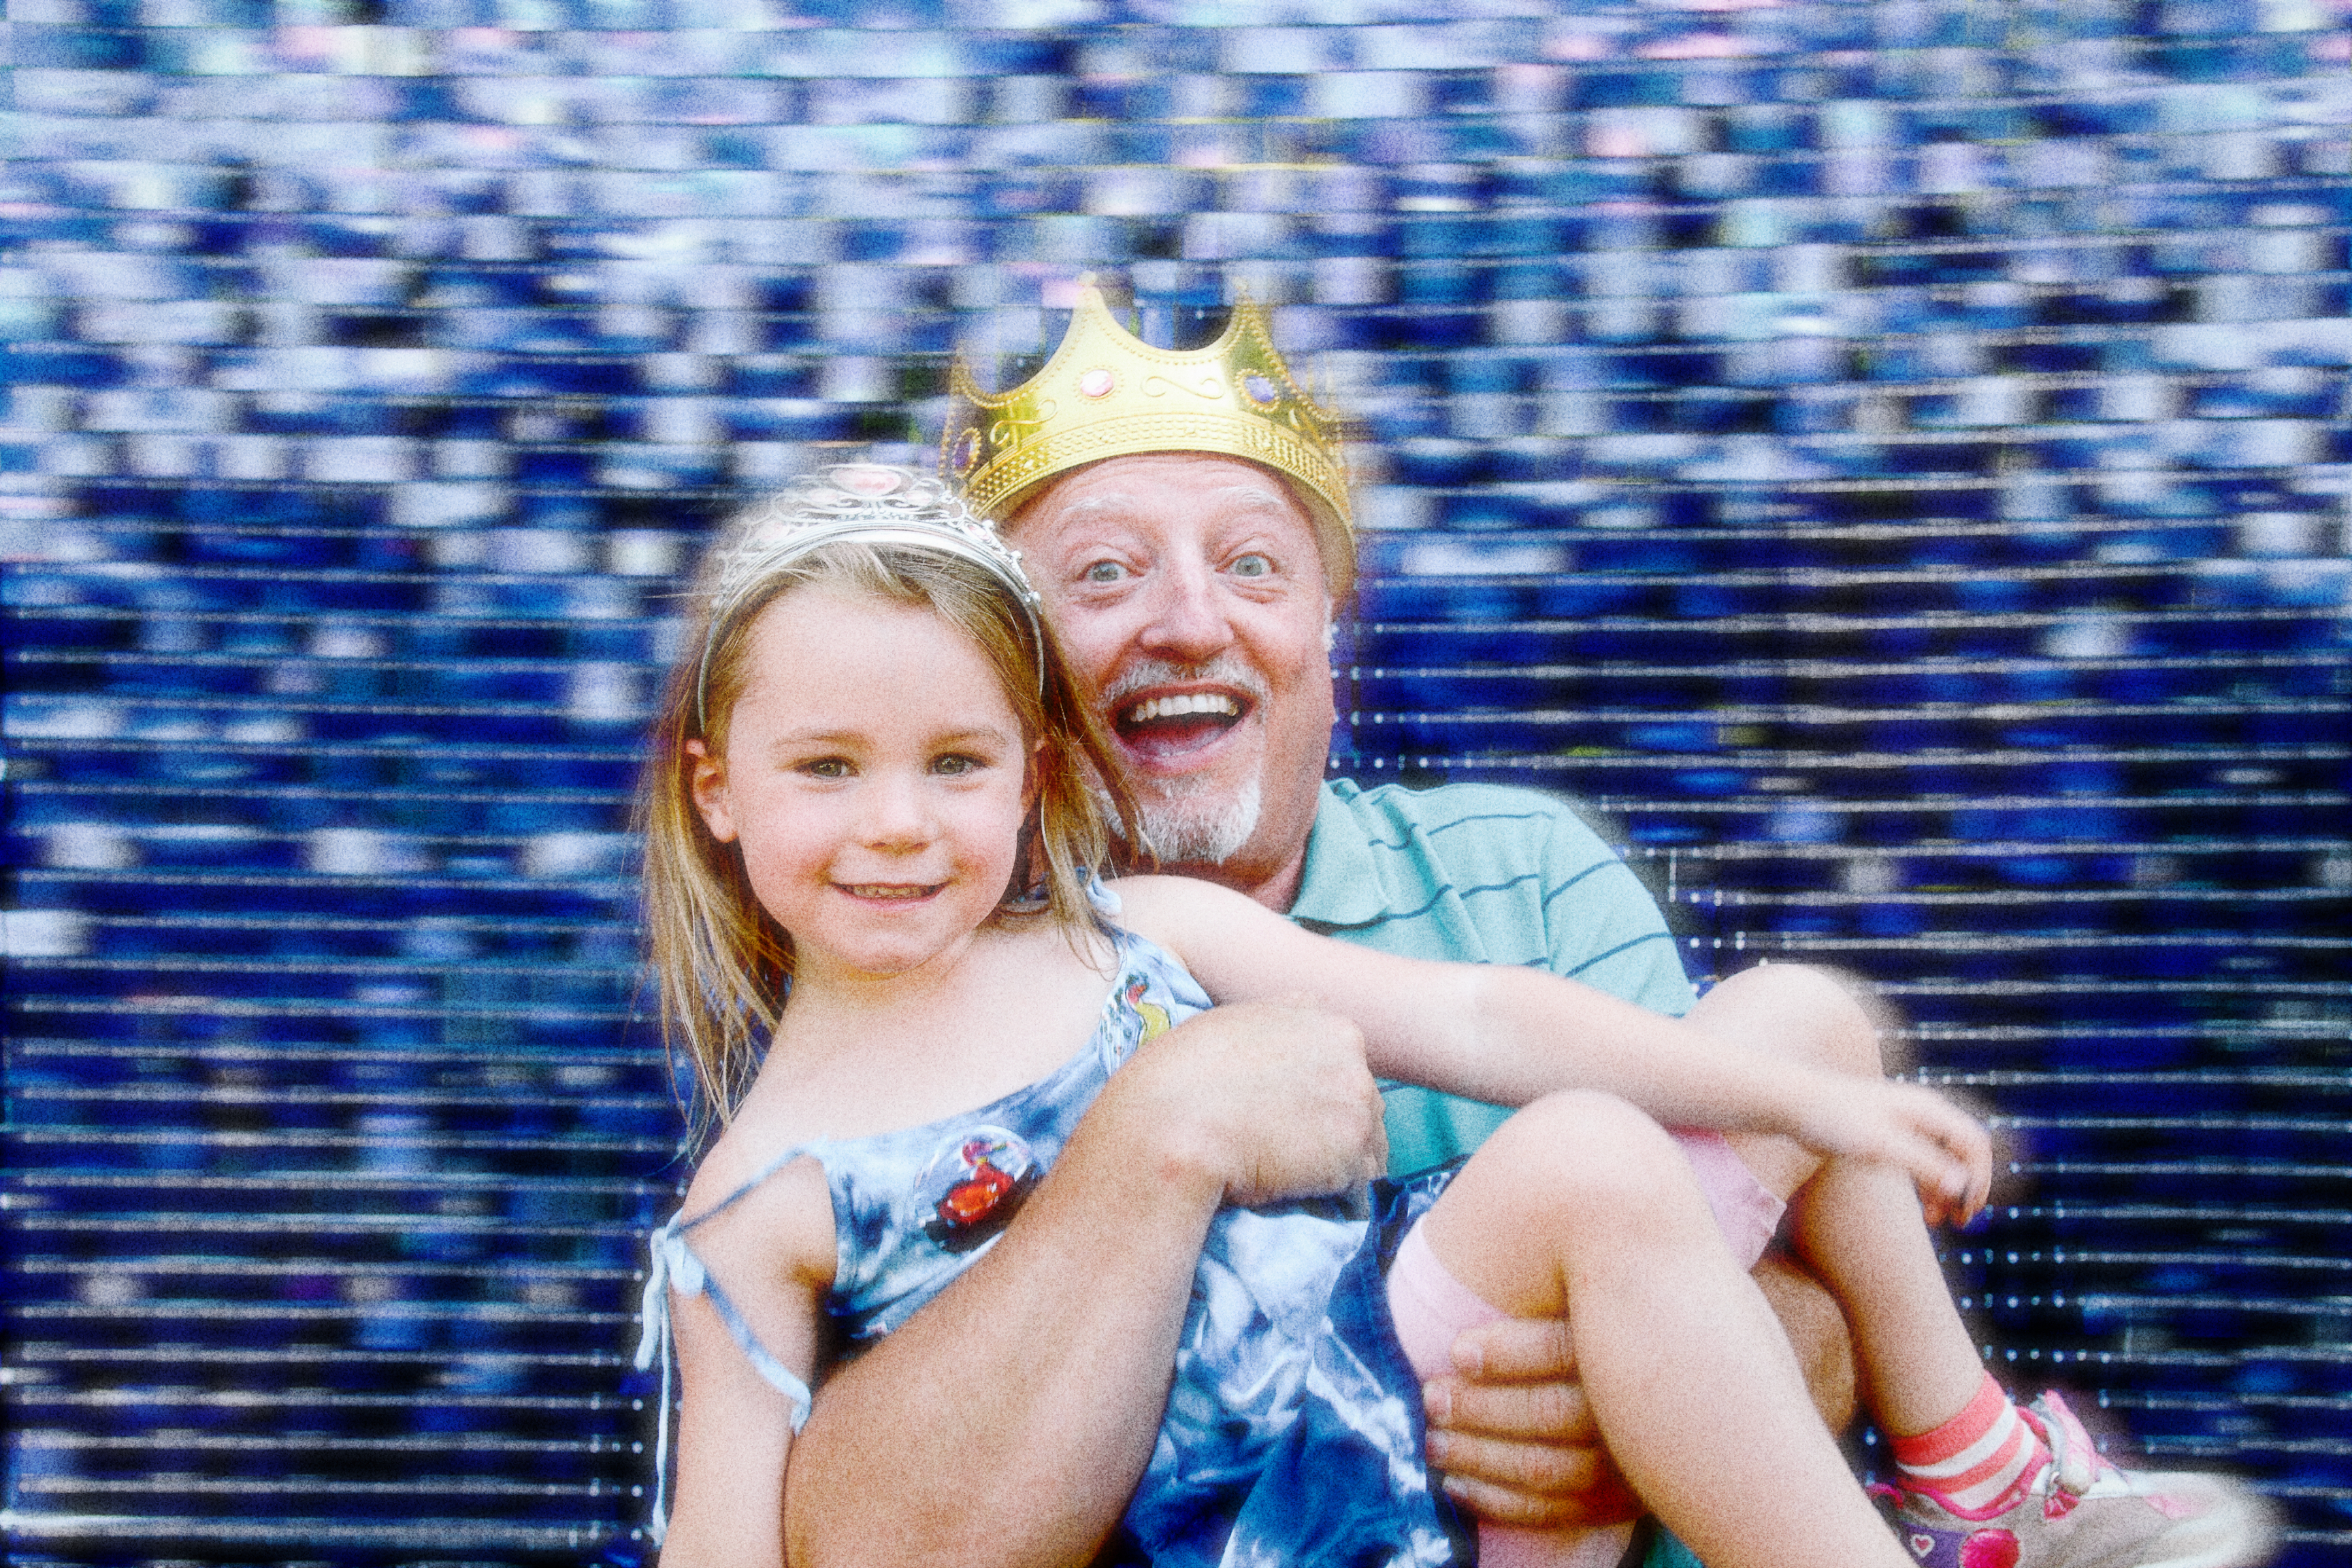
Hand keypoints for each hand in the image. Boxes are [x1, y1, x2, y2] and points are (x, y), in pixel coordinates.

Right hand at [1109, 999, 1387, 1208]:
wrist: (1172, 1126)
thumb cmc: (1180, 1078)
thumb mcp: (1229, 1026)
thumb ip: (1273, 1026)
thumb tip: (1289, 1040)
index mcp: (1322, 1021)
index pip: (1343, 1064)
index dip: (1317, 1096)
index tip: (1287, 1116)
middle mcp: (1351, 1055)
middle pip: (1361, 1103)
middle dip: (1334, 1130)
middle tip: (1287, 1152)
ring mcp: (1358, 1103)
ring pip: (1367, 1145)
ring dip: (1339, 1165)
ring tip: (1291, 1177)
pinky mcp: (1354, 1154)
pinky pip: (1360, 1186)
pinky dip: (1337, 1198)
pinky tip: (1299, 1195)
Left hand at [1418, 1316, 1638, 1529]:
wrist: (1666, 1393)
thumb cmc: (1600, 1331)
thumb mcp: (1583, 1302)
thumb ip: (1547, 1294)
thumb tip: (1471, 1317)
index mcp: (1627, 1347)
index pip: (1563, 1349)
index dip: (1506, 1353)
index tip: (1456, 1351)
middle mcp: (1634, 1411)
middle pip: (1551, 1413)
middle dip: (1479, 1409)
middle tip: (1431, 1397)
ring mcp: (1630, 1465)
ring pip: (1545, 1469)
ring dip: (1477, 1457)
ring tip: (1433, 1442)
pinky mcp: (1619, 1504)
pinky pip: (1551, 1512)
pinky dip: (1496, 1501)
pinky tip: (1454, 1483)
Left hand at [1793, 1074, 1991, 1227]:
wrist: (1794, 1105)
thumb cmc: (1835, 1120)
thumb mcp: (1880, 1145)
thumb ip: (1923, 1164)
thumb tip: (1961, 1186)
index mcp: (1928, 1110)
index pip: (1974, 1143)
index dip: (1978, 1178)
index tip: (1965, 1210)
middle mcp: (1923, 1114)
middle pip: (1964, 1152)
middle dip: (1967, 1187)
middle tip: (1961, 1222)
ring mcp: (1907, 1124)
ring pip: (1945, 1161)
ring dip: (1947, 1190)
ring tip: (1935, 1222)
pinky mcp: (1888, 1136)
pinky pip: (1924, 1163)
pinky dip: (1929, 1185)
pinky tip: (1924, 1209)